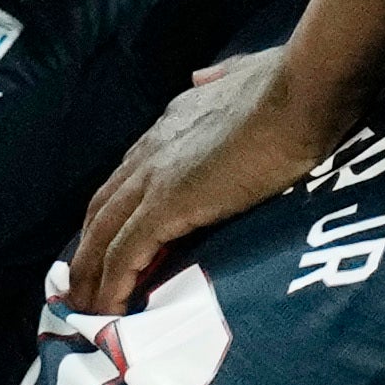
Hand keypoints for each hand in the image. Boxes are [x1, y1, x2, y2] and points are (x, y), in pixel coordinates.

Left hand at [70, 40, 314, 310]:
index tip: (109, 242)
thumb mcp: (247, 73)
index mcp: (170, 125)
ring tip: (86, 312)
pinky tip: (109, 311)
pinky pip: (126, 253)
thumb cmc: (291, 87)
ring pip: (102, 234)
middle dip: (88, 249)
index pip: (128, 176)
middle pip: (102, 208)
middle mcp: (151, 150)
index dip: (114, 211)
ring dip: (90, 275)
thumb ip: (222, 79)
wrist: (301, 97)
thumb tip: (203, 76)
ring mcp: (155, 177)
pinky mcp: (167, 205)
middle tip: (83, 287)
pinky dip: (112, 284)